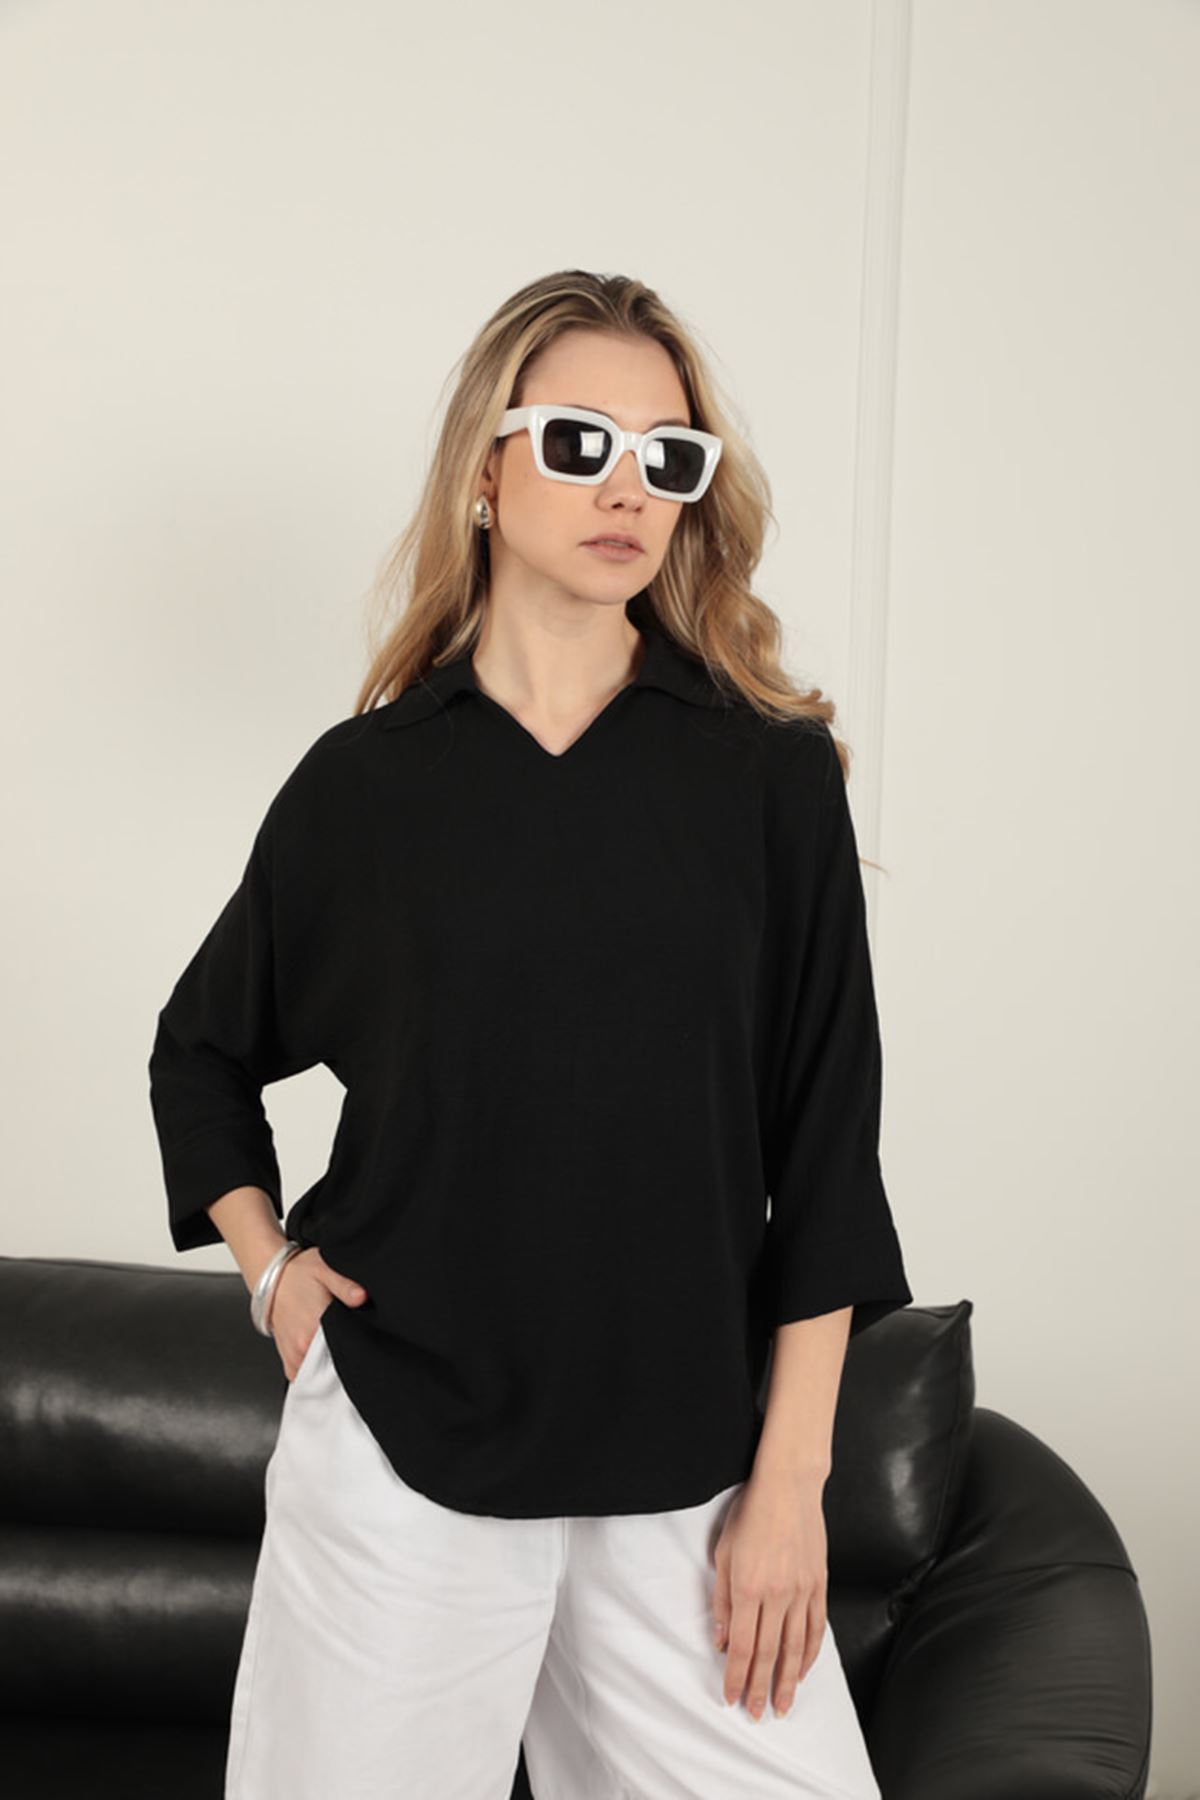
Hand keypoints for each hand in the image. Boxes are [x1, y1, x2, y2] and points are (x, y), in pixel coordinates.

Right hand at [267, 1247, 368, 1380]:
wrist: (273, 1276)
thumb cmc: (298, 1272)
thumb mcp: (324, 1270)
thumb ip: (345, 1286)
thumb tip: (362, 1297)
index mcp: (314, 1326)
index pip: (343, 1352)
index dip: (357, 1349)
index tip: (364, 1344)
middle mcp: (301, 1345)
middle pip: (332, 1366)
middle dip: (344, 1358)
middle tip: (350, 1342)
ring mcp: (292, 1354)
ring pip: (317, 1374)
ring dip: (327, 1366)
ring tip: (336, 1348)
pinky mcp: (286, 1357)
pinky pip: (301, 1375)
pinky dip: (311, 1371)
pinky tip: (321, 1356)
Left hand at [710, 1469, 828, 1719]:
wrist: (788, 1486)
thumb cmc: (750, 1514)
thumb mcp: (723, 1553)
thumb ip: (722, 1600)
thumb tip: (720, 1640)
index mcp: (748, 1588)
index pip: (740, 1645)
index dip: (734, 1676)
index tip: (730, 1698)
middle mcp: (777, 1595)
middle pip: (768, 1654)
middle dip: (759, 1688)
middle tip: (756, 1714)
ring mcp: (802, 1591)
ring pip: (795, 1648)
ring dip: (787, 1681)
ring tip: (782, 1706)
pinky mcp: (819, 1585)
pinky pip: (816, 1628)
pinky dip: (809, 1654)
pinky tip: (802, 1671)